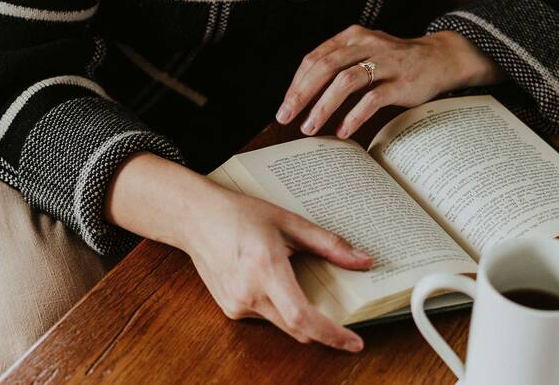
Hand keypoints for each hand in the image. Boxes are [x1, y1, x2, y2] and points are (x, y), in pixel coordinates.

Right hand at [106, 154, 372, 350]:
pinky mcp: (230, 309)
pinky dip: (279, 307)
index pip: (303, 317)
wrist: (196, 218)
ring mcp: (236, 305)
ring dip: (300, 315)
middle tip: (345, 322)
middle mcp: (249, 293)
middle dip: (323, 330)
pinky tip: (273, 281)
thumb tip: (362, 260)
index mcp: (265, 269)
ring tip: (300, 283)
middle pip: (297, 328)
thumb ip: (328, 244)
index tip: (354, 344)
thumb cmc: (239, 214)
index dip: (332, 335)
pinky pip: (265, 317)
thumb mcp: (289, 222)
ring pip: (282, 324)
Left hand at [275, 25, 503, 138]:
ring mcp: (386, 63)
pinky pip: (372, 99)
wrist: (441, 58)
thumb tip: (303, 93)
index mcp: (353, 37)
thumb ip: (339, 64)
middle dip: (302, 94)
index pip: (316, 57)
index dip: (297, 82)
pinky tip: (342, 130)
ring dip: (323, 106)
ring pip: (346, 82)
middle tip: (286, 117)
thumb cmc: (396, 60)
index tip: (285, 105)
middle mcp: (367, 45)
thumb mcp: (366, 52)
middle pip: (325, 67)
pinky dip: (354, 116)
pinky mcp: (402, 82)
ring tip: (310, 127)